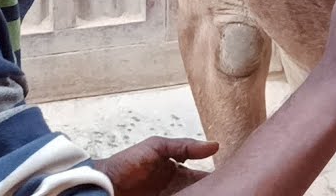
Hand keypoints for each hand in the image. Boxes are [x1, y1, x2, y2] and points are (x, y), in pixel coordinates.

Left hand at [93, 136, 218, 195]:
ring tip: (217, 195)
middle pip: (200, 191)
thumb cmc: (127, 163)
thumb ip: (185, 146)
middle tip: (227, 191)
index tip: (231, 180)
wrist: (104, 184)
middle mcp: (176, 188)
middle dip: (212, 190)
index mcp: (177, 172)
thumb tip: (214, 145)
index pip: (203, 177)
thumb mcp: (157, 147)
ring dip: (202, 195)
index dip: (216, 178)